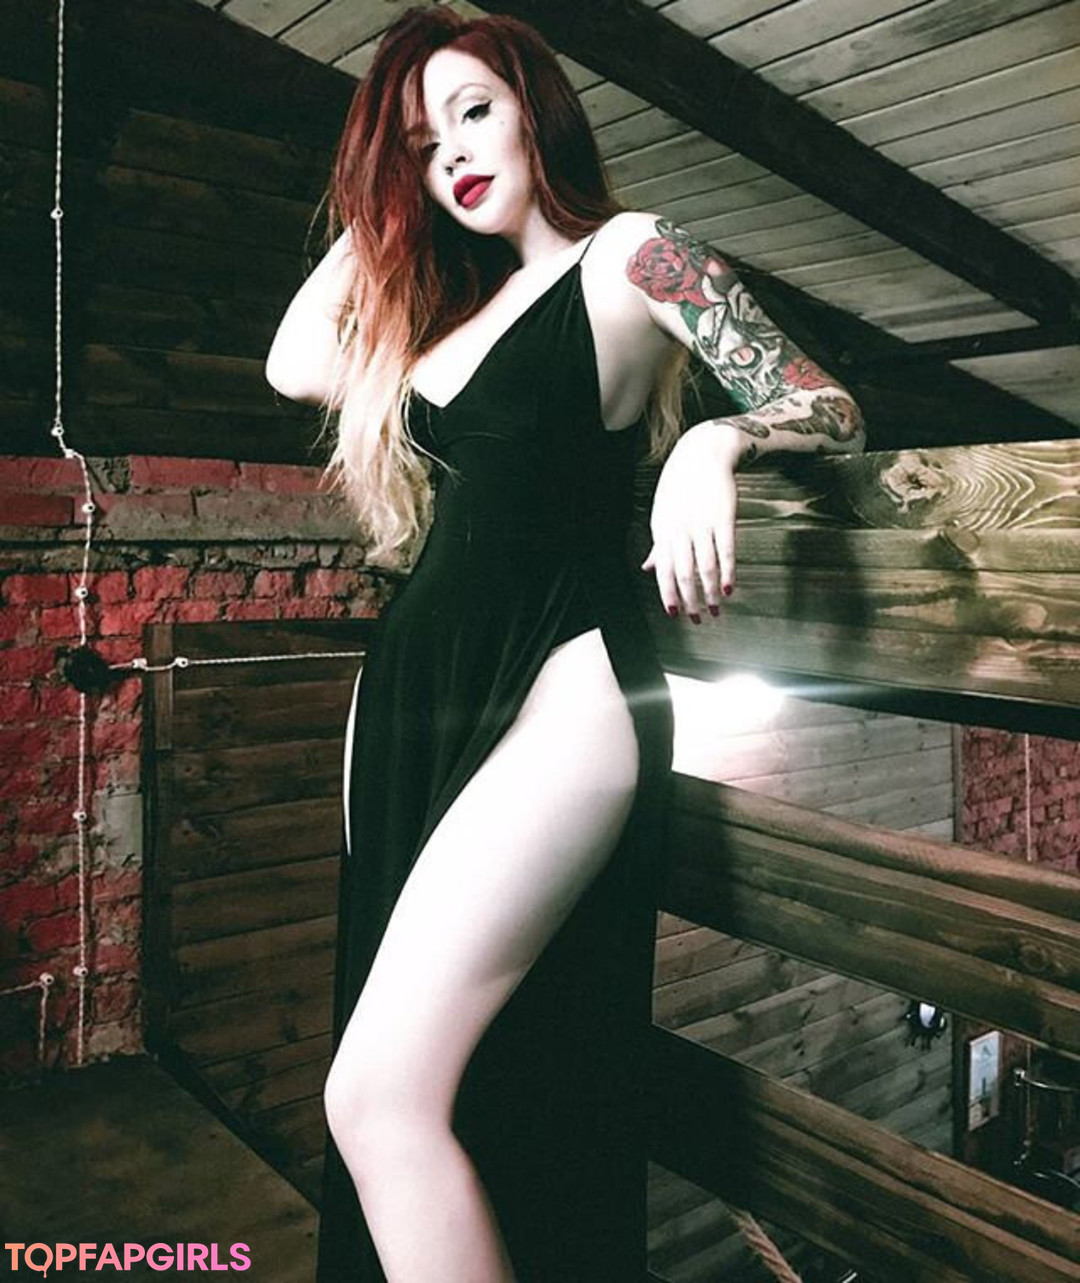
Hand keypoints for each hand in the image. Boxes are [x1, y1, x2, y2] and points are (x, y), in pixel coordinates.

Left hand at [640, 421, 740, 620]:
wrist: (702, 454)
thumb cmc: (680, 488)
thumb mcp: (662, 515)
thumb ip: (658, 545)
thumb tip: (648, 568)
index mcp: (663, 532)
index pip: (663, 570)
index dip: (668, 594)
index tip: (675, 614)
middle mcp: (680, 530)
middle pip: (684, 573)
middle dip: (691, 600)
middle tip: (697, 619)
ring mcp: (702, 523)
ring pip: (705, 566)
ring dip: (711, 592)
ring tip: (717, 609)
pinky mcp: (723, 517)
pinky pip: (726, 550)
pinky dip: (728, 572)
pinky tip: (730, 588)